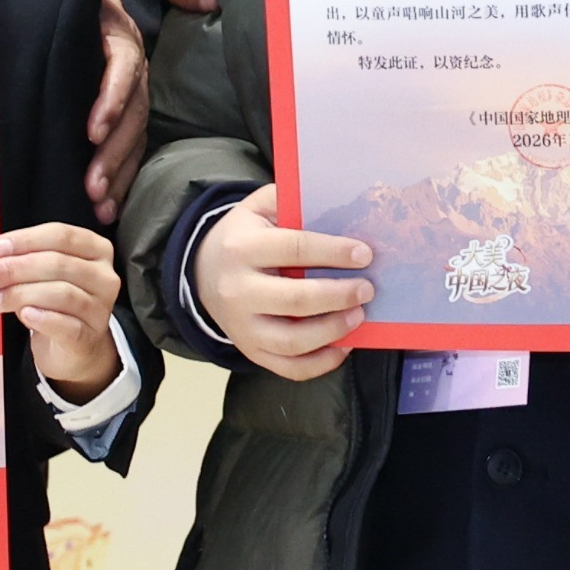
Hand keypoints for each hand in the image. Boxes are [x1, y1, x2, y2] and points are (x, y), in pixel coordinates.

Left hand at [0, 221, 124, 400]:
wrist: (71, 347)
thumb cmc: (55, 303)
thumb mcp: (41, 275)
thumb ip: (19, 263)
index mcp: (95, 250)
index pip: (61, 236)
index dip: (26, 240)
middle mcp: (103, 276)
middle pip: (58, 264)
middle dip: (15, 268)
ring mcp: (100, 308)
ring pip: (61, 293)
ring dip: (20, 294)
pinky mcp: (89, 336)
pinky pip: (66, 325)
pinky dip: (43, 318)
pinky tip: (24, 314)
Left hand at [85, 0, 151, 224]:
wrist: (76, 15)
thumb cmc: (75, 4)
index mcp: (121, 40)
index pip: (122, 72)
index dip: (110, 101)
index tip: (91, 131)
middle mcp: (132, 71)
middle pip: (132, 116)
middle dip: (114, 153)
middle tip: (92, 185)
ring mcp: (130, 98)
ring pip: (133, 139)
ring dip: (118, 174)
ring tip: (99, 204)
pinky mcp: (123, 120)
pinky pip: (129, 152)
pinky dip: (119, 180)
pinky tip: (106, 207)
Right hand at [191, 183, 371, 380]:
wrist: (203, 271)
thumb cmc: (244, 236)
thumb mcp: (258, 208)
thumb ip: (289, 201)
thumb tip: (338, 205)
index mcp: (241, 248)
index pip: (294, 249)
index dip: (333, 252)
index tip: (364, 255)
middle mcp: (237, 291)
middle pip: (295, 300)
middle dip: (338, 295)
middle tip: (367, 289)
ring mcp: (242, 327)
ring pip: (293, 341)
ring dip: (333, 331)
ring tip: (358, 315)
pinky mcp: (251, 351)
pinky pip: (290, 368)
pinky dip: (321, 362)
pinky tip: (343, 345)